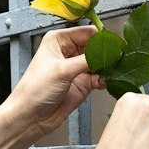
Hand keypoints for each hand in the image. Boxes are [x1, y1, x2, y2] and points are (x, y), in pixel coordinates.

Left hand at [0, 27, 110, 148]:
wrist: (30, 117)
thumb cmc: (35, 90)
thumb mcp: (63, 70)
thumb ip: (88, 59)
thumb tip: (107, 52)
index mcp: (58, 40)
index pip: (86, 32)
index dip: (101, 37)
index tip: (114, 44)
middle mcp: (67, 52)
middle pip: (95, 46)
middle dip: (106, 53)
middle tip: (118, 58)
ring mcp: (75, 69)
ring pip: (99, 62)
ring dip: (107, 66)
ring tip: (114, 69)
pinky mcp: (81, 84)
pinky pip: (98, 77)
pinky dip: (104, 79)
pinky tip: (106, 81)